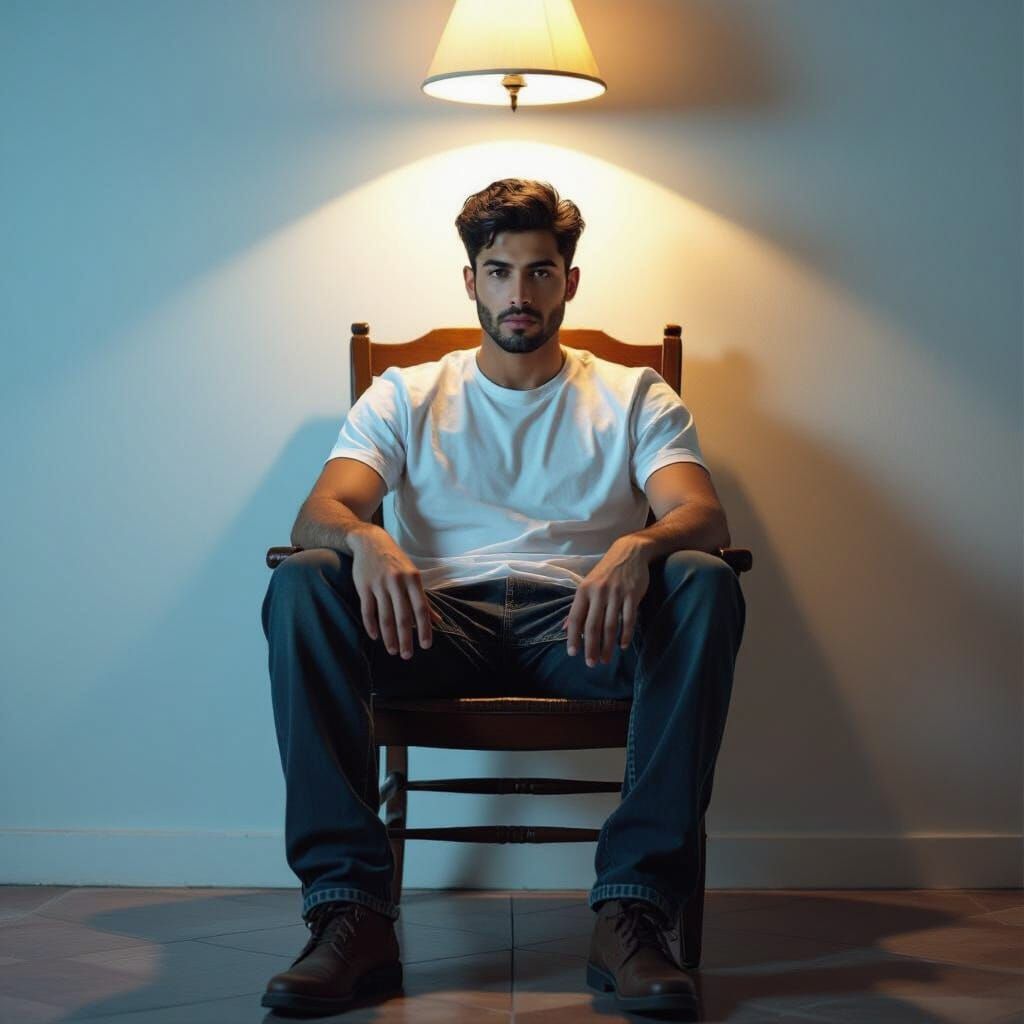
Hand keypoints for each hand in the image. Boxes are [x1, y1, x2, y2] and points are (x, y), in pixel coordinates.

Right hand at [349, 526, 441, 658]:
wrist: (370, 542)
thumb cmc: (396, 562)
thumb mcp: (413, 576)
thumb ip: (424, 599)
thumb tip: (438, 621)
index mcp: (413, 579)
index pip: (421, 609)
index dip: (424, 628)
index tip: (426, 645)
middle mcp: (397, 582)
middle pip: (403, 616)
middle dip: (405, 638)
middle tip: (407, 656)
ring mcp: (379, 584)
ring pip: (385, 616)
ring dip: (389, 637)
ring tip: (393, 650)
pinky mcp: (364, 586)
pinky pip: (368, 611)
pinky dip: (371, 626)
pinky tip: (375, 637)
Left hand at [562, 539, 650, 666]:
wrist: (629, 552)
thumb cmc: (605, 572)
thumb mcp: (587, 585)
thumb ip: (578, 607)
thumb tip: (564, 628)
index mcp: (584, 591)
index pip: (575, 618)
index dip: (573, 637)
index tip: (573, 653)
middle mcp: (598, 593)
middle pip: (593, 626)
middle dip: (591, 647)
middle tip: (591, 664)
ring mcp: (616, 594)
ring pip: (611, 625)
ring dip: (608, 646)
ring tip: (605, 659)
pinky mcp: (632, 594)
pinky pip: (629, 619)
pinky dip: (626, 634)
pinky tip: (622, 646)